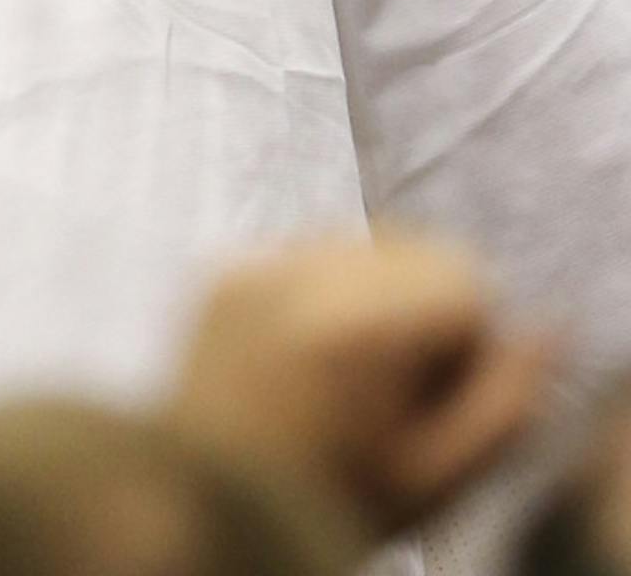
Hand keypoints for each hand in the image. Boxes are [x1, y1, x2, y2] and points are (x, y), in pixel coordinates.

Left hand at [172, 236, 554, 538]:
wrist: (210, 513)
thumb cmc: (333, 505)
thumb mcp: (434, 479)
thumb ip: (503, 403)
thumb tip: (546, 329)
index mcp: (363, 324)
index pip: (465, 275)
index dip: (466, 344)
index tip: (434, 399)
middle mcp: (305, 273)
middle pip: (414, 246)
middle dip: (421, 310)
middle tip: (390, 390)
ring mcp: (256, 264)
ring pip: (359, 243)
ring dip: (371, 296)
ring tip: (343, 378)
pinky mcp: (220, 269)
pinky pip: (301, 253)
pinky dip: (316, 293)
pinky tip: (300, 361)